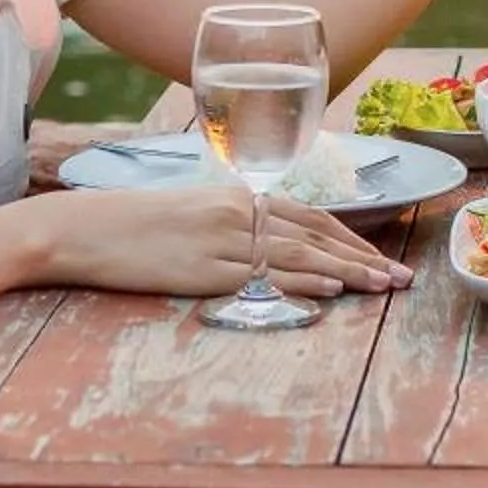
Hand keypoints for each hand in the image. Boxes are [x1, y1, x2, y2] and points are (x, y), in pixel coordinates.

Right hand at [29, 186, 410, 297]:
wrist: (85, 229)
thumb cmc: (134, 225)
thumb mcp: (193, 213)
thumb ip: (233, 224)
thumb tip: (266, 243)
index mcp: (240, 197)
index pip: (312, 216)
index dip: (351, 238)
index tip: (380, 257)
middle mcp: (240, 213)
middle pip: (317, 236)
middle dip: (364, 257)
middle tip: (401, 278)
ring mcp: (225, 241)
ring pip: (301, 257)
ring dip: (348, 273)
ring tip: (382, 288)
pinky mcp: (207, 269)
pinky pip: (266, 276)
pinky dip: (303, 282)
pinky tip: (332, 290)